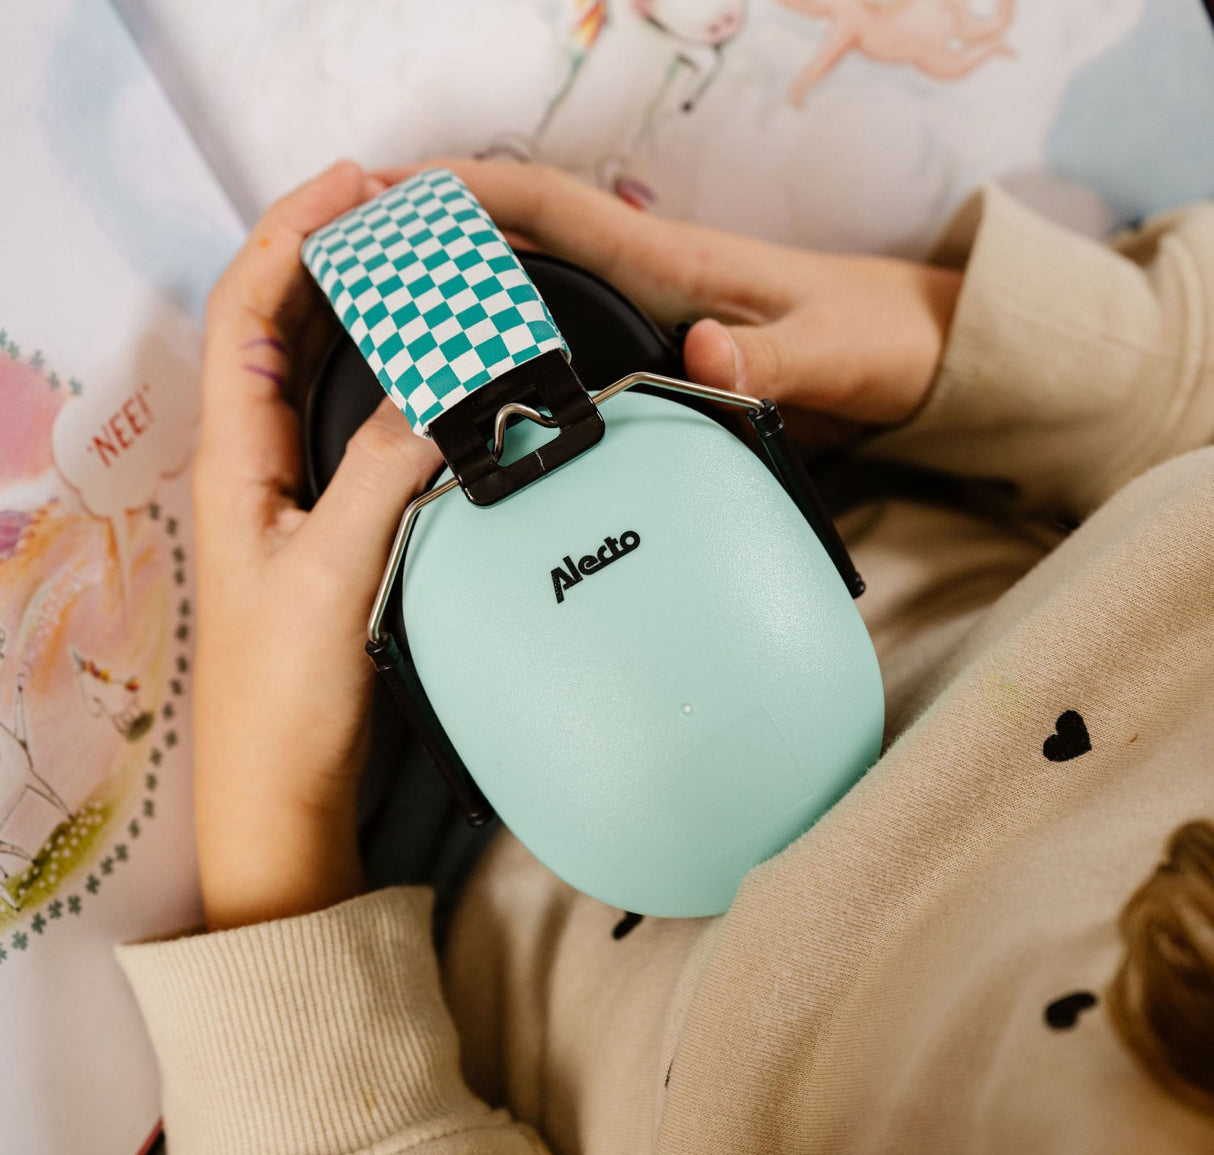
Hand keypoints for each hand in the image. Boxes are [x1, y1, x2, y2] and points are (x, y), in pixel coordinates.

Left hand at [193, 161, 443, 930]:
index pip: (247, 310)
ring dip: (351, 305)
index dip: (295, 235)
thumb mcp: (331, 575)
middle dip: (326, 252)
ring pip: (309, 367)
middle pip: (273, 322)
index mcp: (233, 458)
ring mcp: (287, 491)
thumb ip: (379, 477)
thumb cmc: (284, 698)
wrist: (285, 789)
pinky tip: (420, 364)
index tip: (359, 189)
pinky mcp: (326, 523)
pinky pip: (346, 419)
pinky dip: (380, 371)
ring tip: (412, 263)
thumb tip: (445, 394)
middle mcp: (252, 462)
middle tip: (399, 212)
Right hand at [387, 160, 961, 443]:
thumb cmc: (882, 341)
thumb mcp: (835, 357)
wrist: (923, 353)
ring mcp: (654, 306)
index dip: (466, 196)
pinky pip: (566, 321)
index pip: (551, 209)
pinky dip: (507, 323)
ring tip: (381, 305)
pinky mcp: (664, 340)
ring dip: (460, 276)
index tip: (387, 199)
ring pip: (535, 275)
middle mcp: (652, 273)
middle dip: (433, 231)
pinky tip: (475, 359)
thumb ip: (772, 362)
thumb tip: (700, 355)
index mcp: (677, 263)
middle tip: (351, 256)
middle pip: (519, 233)